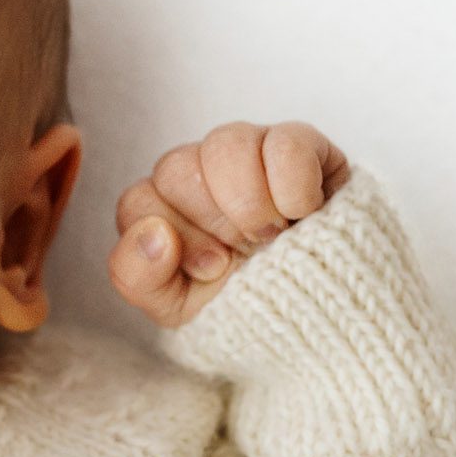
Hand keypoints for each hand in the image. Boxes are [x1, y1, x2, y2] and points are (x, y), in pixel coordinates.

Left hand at [109, 120, 350, 328]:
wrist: (318, 312)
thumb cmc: (241, 302)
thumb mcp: (179, 307)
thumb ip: (139, 276)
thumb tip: (155, 234)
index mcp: (165, 207)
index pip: (138, 202)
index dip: (174, 239)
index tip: (211, 268)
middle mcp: (200, 172)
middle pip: (175, 167)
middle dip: (212, 222)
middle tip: (245, 251)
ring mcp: (249, 152)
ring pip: (225, 144)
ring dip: (248, 202)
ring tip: (273, 236)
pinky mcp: (302, 145)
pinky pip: (286, 144)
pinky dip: (294, 189)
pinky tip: (304, 214)